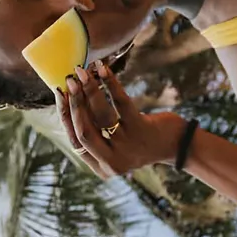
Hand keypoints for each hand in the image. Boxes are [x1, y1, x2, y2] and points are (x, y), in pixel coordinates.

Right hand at [57, 63, 188, 177]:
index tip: (59, 93)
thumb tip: (70, 99)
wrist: (177, 145)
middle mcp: (112, 162)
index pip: (75, 140)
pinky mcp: (141, 129)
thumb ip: (94, 132)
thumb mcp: (114, 143)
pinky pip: (120, 102)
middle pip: (84, 131)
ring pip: (100, 116)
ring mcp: (127, 147)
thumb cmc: (139, 139)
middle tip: (69, 79)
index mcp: (101, 167)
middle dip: (74, 103)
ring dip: (89, 91)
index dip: (65, 115)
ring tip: (82, 71)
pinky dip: (110, 83)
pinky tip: (103, 69)